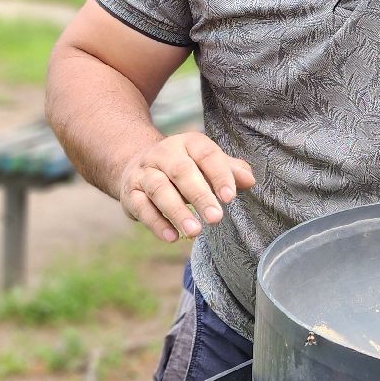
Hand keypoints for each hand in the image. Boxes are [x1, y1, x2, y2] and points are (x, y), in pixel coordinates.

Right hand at [115, 132, 254, 241]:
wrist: (137, 165)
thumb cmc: (185, 168)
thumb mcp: (207, 164)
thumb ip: (229, 170)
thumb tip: (249, 180)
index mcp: (188, 143)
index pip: (206, 154)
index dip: (219, 174)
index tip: (230, 197)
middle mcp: (163, 154)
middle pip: (181, 171)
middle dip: (199, 195)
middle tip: (216, 218)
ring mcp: (144, 172)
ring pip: (159, 189)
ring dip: (177, 211)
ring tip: (195, 232)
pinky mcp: (130, 193)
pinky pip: (141, 207)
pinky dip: (156, 223)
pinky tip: (172, 238)